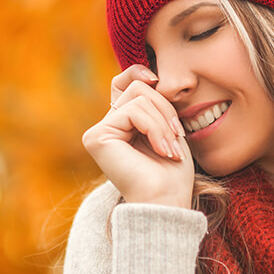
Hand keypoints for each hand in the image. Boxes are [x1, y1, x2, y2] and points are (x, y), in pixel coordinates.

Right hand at [82, 64, 192, 207]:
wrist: (167, 201)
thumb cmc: (172, 173)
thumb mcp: (168, 128)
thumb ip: (155, 104)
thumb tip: (148, 76)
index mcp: (121, 125)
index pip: (123, 83)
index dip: (137, 72)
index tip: (156, 78)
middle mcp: (106, 127)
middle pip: (136, 88)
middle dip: (164, 108)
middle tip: (177, 136)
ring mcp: (98, 132)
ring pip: (138, 98)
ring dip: (163, 122)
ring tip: (170, 148)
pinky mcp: (96, 137)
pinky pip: (133, 112)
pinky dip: (155, 128)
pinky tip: (161, 150)